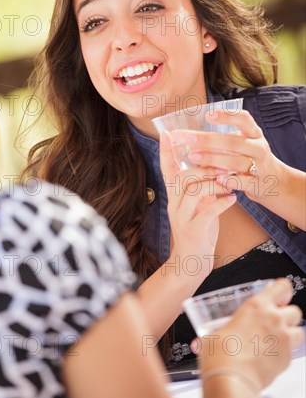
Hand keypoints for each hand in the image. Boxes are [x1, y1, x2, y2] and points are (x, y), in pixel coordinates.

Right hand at [160, 131, 236, 274]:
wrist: (190, 263)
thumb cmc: (197, 231)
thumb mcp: (196, 206)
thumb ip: (200, 188)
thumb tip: (212, 168)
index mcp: (174, 197)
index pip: (166, 170)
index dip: (166, 152)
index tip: (167, 134)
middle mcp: (174, 205)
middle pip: (182, 177)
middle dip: (202, 168)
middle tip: (221, 166)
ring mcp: (182, 218)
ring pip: (194, 192)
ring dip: (213, 184)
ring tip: (228, 183)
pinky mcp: (194, 231)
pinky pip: (207, 212)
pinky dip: (221, 203)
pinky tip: (232, 199)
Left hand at [180, 109, 284, 202]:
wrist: (274, 181)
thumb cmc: (250, 157)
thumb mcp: (244, 143)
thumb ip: (224, 138)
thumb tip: (189, 133)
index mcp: (254, 133)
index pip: (244, 119)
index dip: (227, 116)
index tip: (208, 115)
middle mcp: (258, 148)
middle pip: (233, 142)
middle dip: (208, 140)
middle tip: (187, 139)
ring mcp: (259, 166)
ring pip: (236, 161)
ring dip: (213, 159)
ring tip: (193, 157)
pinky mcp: (256, 184)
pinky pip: (241, 182)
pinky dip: (229, 181)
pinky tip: (215, 179)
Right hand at [195, 278, 303, 390]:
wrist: (231, 378)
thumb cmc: (221, 353)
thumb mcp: (216, 331)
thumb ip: (219, 331)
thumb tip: (205, 340)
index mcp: (257, 305)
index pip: (282, 287)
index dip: (283, 291)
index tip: (278, 296)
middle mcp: (274, 319)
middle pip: (295, 310)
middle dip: (287, 315)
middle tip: (274, 321)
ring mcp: (283, 339)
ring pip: (298, 331)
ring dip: (289, 333)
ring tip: (275, 340)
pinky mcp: (287, 359)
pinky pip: (292, 352)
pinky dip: (283, 353)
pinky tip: (268, 357)